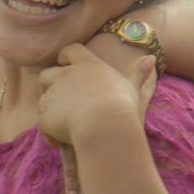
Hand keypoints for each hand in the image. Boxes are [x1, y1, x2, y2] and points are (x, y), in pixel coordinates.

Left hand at [38, 44, 156, 193]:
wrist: (104, 126)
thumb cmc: (122, 107)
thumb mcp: (133, 89)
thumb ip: (138, 74)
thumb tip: (151, 59)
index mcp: (87, 65)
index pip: (71, 50)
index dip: (65, 56)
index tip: (64, 61)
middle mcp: (66, 75)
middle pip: (48, 73)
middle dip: (50, 85)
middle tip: (61, 101)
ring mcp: (53, 94)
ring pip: (43, 98)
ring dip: (49, 109)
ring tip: (63, 125)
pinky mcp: (45, 114)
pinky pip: (42, 123)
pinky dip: (49, 132)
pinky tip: (60, 142)